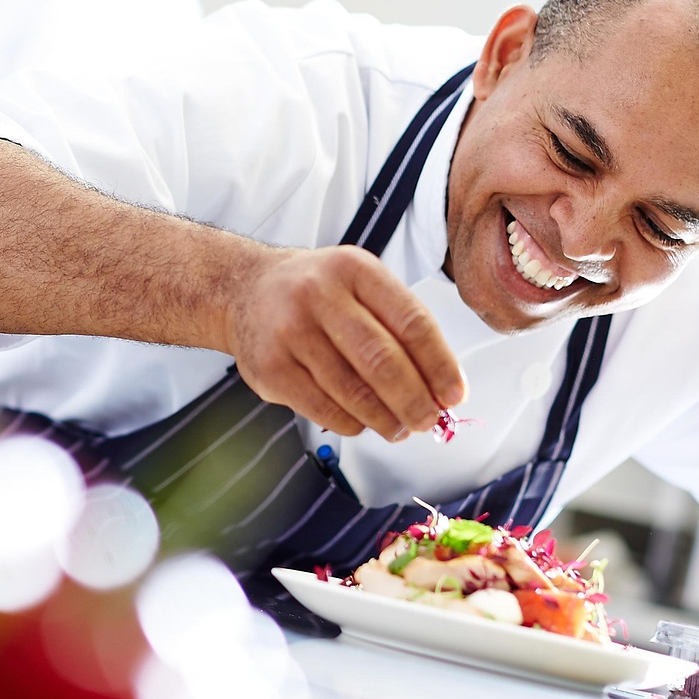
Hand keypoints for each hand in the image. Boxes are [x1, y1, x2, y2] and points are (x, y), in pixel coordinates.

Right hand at [225, 245, 466, 440]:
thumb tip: (440, 388)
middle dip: (414, 400)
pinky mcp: (269, 368)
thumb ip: (400, 326)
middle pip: (381, 360)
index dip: (439, 365)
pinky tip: (363, 423)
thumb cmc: (318, 293)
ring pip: (352, 392)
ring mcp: (289, 332)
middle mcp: (318, 295)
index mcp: (354, 269)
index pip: (410, 322)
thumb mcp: (361, 285)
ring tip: (399, 428)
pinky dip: (351, 424)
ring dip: (385, 419)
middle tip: (429, 421)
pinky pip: (323, 409)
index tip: (453, 394)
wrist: (245, 291)